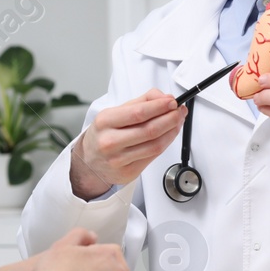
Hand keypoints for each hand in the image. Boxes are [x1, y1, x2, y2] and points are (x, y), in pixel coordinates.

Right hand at [70, 89, 186, 199]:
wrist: (90, 161)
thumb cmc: (105, 133)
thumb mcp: (116, 112)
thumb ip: (142, 101)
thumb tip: (164, 98)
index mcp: (105, 122)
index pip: (138, 113)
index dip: (159, 107)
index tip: (172, 101)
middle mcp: (109, 142)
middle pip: (150, 130)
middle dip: (170, 118)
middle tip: (179, 111)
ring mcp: (118, 160)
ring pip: (155, 145)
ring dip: (172, 131)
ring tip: (177, 121)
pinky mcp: (128, 173)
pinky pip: (153, 156)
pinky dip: (166, 143)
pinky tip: (169, 135)